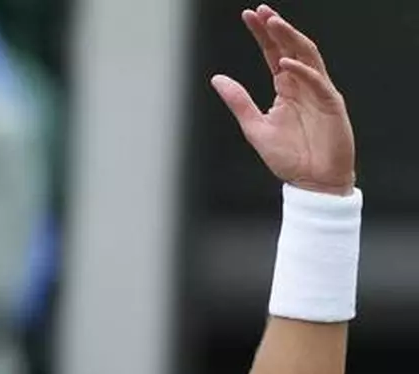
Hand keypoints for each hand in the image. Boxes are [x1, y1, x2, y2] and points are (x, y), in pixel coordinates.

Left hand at [211, 5, 354, 195]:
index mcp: (286, 88)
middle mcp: (303, 85)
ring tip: (274, 24)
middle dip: (276, 28)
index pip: (273, 53)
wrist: (312, 182)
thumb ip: (238, 101)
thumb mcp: (254, 127)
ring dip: (291, 39)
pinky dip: (302, 70)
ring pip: (307, 56)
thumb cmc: (289, 158)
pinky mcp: (332, 105)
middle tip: (261, 12)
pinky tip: (286, 62)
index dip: (262, 34)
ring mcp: (319, 92)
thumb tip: (217, 78)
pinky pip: (318, 82)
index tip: (249, 16)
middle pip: (290, 48)